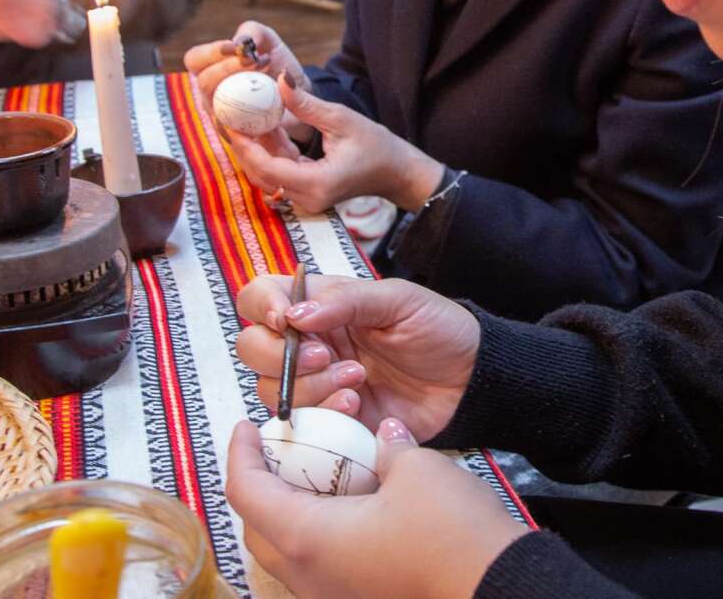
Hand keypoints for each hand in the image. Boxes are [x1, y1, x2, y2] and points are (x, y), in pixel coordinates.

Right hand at [183, 22, 312, 140]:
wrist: (298, 94)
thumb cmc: (276, 64)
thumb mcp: (267, 40)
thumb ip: (252, 32)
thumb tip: (239, 44)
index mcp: (209, 68)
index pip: (194, 59)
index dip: (210, 53)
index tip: (234, 48)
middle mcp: (210, 93)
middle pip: (204, 82)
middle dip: (228, 68)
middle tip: (256, 61)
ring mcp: (220, 115)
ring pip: (217, 107)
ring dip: (241, 92)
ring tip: (268, 77)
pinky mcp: (235, 135)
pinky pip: (234, 130)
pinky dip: (251, 116)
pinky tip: (270, 104)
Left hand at [226, 416, 524, 598]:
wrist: (502, 590)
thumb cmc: (452, 535)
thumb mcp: (415, 468)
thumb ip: (386, 445)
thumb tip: (384, 434)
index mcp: (307, 539)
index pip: (245, 491)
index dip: (240, 452)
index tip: (248, 426)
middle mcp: (310, 576)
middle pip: (256, 526)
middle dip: (260, 484)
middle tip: (281, 448)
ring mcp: (333, 597)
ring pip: (288, 551)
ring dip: (290, 510)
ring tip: (317, 473)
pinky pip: (319, 566)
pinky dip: (320, 532)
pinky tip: (352, 505)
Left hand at [227, 76, 444, 211]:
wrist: (397, 173)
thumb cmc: (377, 146)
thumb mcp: (341, 119)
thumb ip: (306, 105)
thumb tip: (280, 81)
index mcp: (316, 182)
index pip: (267, 168)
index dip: (245, 146)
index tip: (231, 123)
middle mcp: (308, 198)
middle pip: (261, 175)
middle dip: (244, 147)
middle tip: (230, 118)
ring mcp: (308, 199)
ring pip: (268, 176)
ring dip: (256, 149)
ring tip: (244, 119)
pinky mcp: (308, 193)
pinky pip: (281, 175)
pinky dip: (271, 153)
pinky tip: (266, 129)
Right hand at [236, 273, 478, 440]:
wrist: (470, 380)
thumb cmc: (436, 328)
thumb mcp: (397, 299)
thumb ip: (347, 299)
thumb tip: (296, 314)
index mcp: (317, 304)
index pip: (259, 297)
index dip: (261, 306)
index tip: (286, 320)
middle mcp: (306, 343)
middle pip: (251, 347)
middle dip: (279, 355)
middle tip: (324, 355)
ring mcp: (315, 384)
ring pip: (270, 389)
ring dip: (308, 386)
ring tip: (357, 378)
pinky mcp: (330, 422)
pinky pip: (301, 425)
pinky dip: (324, 414)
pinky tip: (358, 405)